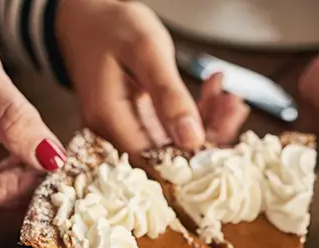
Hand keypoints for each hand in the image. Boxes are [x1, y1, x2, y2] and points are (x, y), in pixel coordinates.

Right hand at [56, 0, 249, 153]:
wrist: (85, 16)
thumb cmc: (110, 26)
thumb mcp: (145, 52)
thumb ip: (168, 96)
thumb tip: (192, 141)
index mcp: (111, 121)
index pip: (159, 160)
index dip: (196, 154)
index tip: (226, 130)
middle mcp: (114, 133)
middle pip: (170, 154)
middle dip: (209, 133)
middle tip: (233, 105)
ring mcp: (124, 129)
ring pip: (174, 141)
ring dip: (207, 120)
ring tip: (228, 96)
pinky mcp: (135, 122)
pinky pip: (170, 128)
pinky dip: (194, 112)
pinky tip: (212, 91)